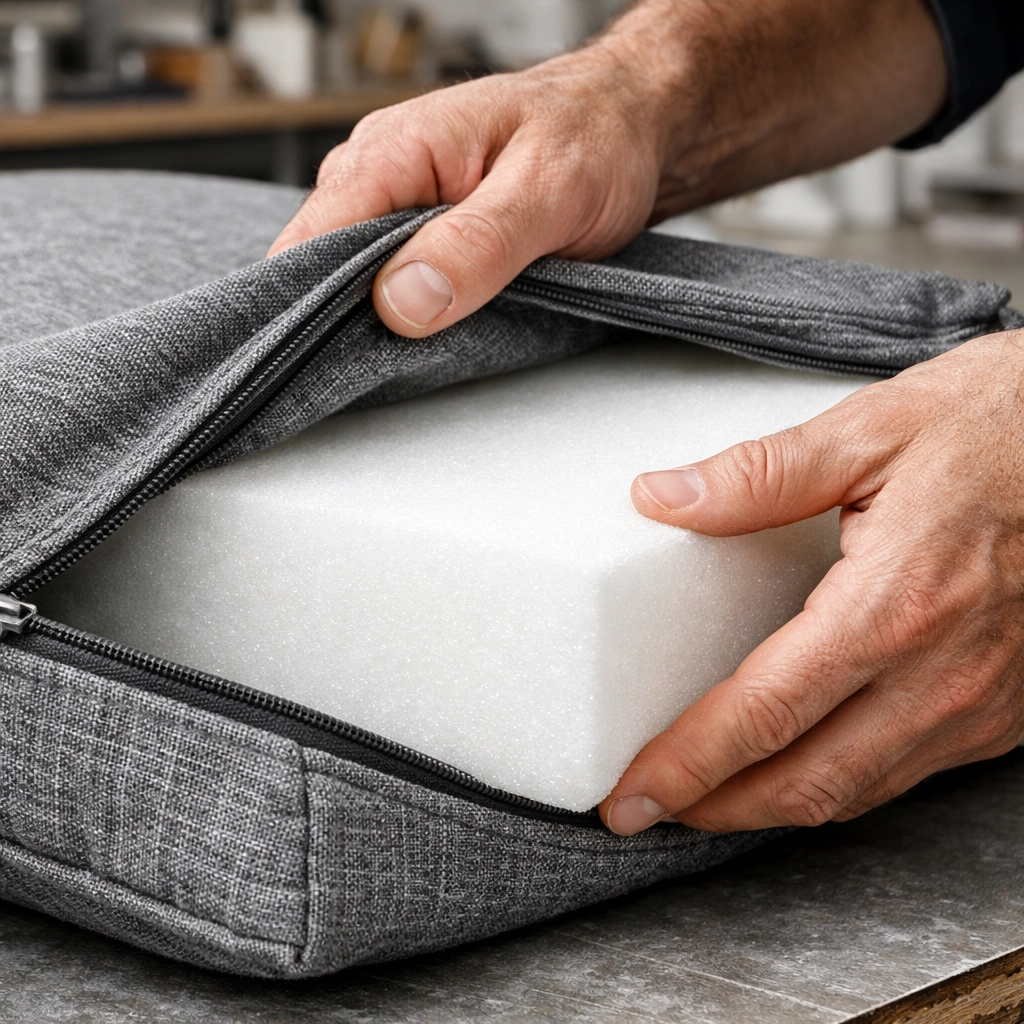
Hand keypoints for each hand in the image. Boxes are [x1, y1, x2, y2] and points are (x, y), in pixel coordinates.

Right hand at [269, 0, 945, 338]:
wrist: (632, 126)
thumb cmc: (598, 139)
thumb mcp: (549, 191)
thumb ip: (477, 244)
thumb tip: (402, 302)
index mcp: (394, 151)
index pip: (312, 241)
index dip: (311, 308)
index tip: (330, 366)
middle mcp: (381, 172)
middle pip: (322, 267)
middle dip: (343, 323)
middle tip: (382, 375)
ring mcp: (397, 201)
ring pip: (355, 278)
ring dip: (377, 322)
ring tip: (412, 356)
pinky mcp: (420, 226)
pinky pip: (389, 278)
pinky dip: (404, 312)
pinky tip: (429, 334)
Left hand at [600, 331, 1023, 835]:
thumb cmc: (1001, 427)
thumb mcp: (872, 429)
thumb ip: (759, 474)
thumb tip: (661, 498)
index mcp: (892, 604)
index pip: (763, 713)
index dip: (686, 764)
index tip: (629, 793)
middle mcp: (940, 673)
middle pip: (803, 780)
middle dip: (712, 807)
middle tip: (644, 808)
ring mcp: (979, 701)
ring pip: (854, 791)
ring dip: (768, 806)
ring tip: (703, 796)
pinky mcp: (1002, 710)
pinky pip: (901, 773)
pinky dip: (833, 784)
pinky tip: (795, 762)